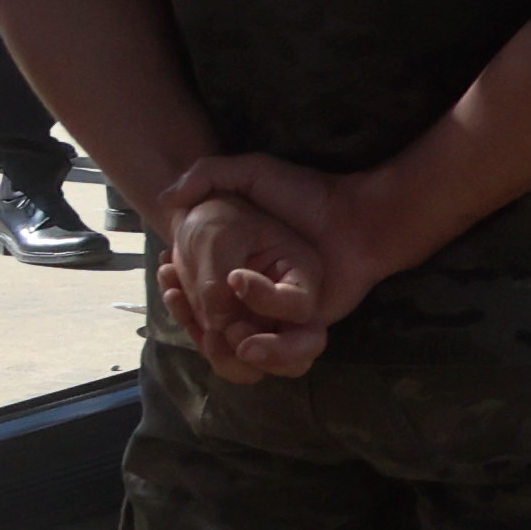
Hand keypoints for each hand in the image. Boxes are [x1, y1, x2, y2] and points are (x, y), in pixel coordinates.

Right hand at [160, 151, 417, 352]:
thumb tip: (167, 200)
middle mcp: (255, 297)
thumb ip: (209, 175)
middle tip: (180, 295)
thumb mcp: (254, 172)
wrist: (363, 218)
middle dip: (189, 318)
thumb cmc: (308, 194)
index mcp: (239, 269)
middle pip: (207, 326)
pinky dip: (254, 354)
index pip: (194, 293)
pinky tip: (237, 334)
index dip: (177, 290)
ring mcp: (278, 316)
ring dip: (213, 341)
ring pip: (233, 348)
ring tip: (213, 322)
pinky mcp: (303, 331)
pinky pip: (273, 357)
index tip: (167, 272)